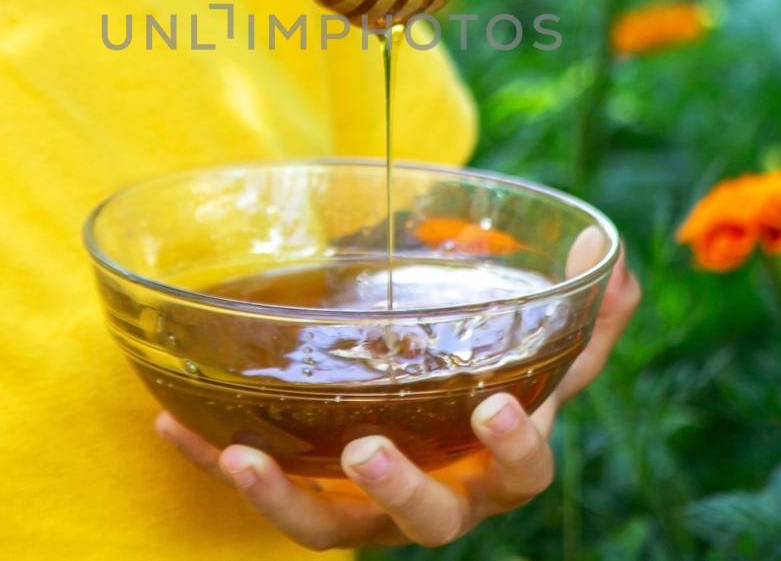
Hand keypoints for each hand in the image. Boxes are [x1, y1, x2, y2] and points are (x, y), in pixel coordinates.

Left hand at [154, 232, 641, 549]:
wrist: (435, 427)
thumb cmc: (490, 388)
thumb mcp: (537, 353)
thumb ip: (580, 314)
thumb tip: (610, 253)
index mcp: (496, 466)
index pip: (521, 473)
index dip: (513, 448)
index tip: (495, 406)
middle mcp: (435, 499)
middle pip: (426, 520)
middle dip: (399, 490)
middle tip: (369, 449)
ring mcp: (366, 508)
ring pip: (328, 528)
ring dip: (281, 498)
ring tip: (241, 455)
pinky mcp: (309, 495)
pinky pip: (262, 486)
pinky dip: (212, 459)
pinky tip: (170, 423)